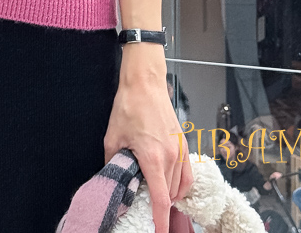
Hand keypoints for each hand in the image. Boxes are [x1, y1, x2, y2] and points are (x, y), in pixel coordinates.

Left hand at [103, 48, 192, 232]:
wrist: (145, 82)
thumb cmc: (130, 106)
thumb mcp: (112, 138)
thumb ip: (113, 164)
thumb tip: (113, 181)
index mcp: (153, 158)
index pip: (161, 200)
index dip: (160, 221)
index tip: (158, 232)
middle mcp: (171, 157)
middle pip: (170, 195)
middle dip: (160, 207)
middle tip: (146, 209)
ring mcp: (181, 150)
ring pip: (180, 186)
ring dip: (170, 196)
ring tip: (156, 198)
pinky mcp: (184, 143)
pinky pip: (187, 173)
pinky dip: (181, 185)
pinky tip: (171, 187)